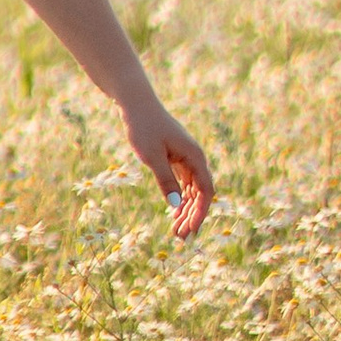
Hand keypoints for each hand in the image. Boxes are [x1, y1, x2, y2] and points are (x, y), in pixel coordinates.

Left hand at [125, 101, 215, 238]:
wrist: (135, 103)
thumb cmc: (143, 127)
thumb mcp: (152, 156)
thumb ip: (165, 181)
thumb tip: (176, 206)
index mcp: (195, 156)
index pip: (205, 192)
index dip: (200, 213)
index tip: (191, 231)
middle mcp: (194, 158)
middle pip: (200, 194)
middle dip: (192, 216)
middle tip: (180, 237)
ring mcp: (185, 157)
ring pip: (191, 190)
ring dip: (186, 210)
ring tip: (176, 230)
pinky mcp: (175, 157)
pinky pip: (182, 182)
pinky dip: (179, 198)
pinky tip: (174, 212)